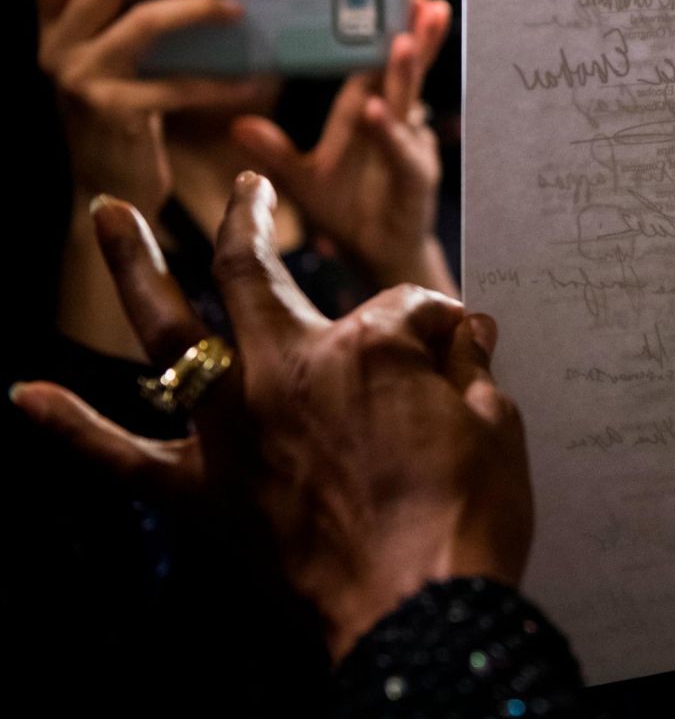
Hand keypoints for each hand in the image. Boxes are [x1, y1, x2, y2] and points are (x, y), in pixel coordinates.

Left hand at [11, 174, 530, 660]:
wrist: (418, 612)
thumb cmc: (468, 516)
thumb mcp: (496, 421)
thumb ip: (469, 366)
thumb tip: (466, 332)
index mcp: (369, 344)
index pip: (403, 307)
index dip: (436, 320)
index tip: (458, 343)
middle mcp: (285, 369)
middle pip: (252, 272)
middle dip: (247, 221)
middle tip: (244, 194)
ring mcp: (233, 429)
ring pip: (167, 334)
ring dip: (133, 267)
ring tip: (108, 213)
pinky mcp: (204, 494)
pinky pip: (122, 460)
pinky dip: (72, 429)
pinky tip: (27, 396)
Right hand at [33, 0, 269, 215]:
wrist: (111, 188)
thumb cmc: (128, 115)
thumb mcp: (117, 60)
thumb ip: (131, 20)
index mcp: (53, 26)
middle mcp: (55, 47)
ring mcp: (79, 80)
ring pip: (139, 24)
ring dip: (194, 10)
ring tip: (236, 10)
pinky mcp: (111, 113)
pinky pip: (174, 85)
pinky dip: (218, 81)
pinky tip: (252, 80)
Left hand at [231, 0, 454, 293]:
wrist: (376, 257)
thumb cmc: (347, 214)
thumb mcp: (302, 179)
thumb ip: (275, 151)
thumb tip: (236, 124)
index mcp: (366, 117)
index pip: (374, 66)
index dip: (385, 31)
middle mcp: (393, 126)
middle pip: (402, 73)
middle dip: (416, 37)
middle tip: (424, 1)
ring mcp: (408, 150)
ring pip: (407, 103)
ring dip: (409, 71)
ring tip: (411, 36)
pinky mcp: (412, 180)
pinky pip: (397, 152)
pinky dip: (387, 132)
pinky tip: (375, 110)